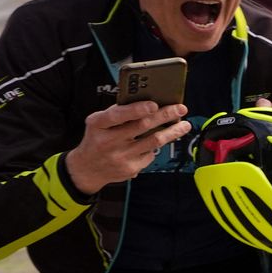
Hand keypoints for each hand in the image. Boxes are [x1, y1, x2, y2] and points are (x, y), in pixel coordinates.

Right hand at [66, 100, 191, 193]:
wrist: (87, 169)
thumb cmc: (97, 140)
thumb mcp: (98, 123)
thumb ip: (118, 113)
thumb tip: (146, 102)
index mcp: (98, 124)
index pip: (118, 115)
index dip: (137, 109)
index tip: (154, 104)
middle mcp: (109, 141)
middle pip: (142, 126)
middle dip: (165, 116)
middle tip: (180, 109)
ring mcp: (121, 156)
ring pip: (153, 141)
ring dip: (172, 132)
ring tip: (184, 125)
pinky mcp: (131, 168)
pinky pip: (151, 154)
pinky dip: (156, 146)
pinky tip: (158, 142)